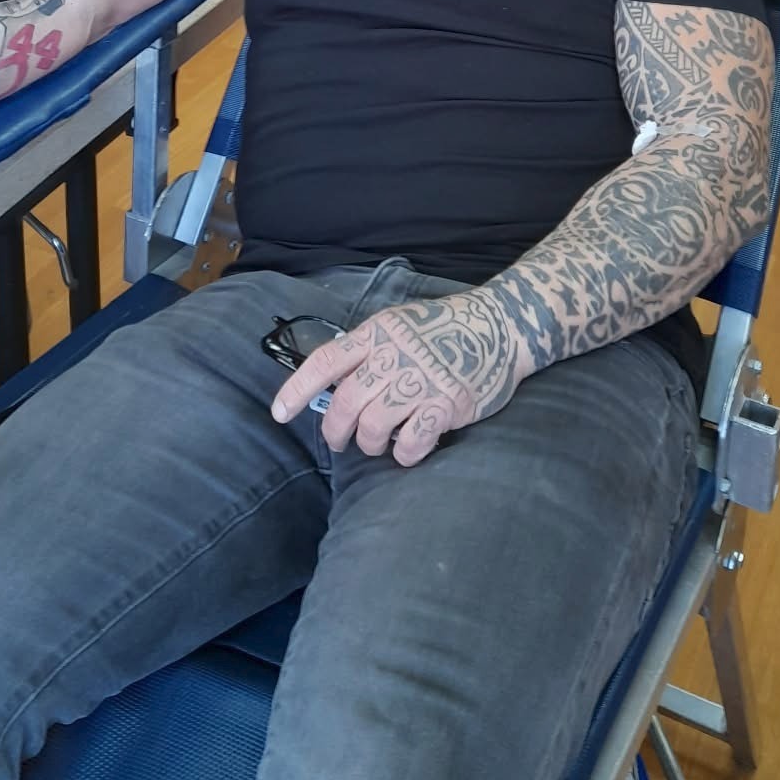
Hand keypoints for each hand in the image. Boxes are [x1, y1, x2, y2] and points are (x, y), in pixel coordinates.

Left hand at [270, 290, 534, 467]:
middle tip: (341, 441)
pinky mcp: (446, 404)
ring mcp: (420, 380)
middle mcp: (392, 355)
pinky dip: (405, 454)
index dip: (297, 389)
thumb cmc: (445, 329)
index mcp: (377, 332)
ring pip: (373, 427)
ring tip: (381, 442)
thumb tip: (336, 386)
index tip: (279, 414)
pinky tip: (409, 450)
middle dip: (336, 431)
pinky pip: (411, 443)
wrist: (500, 326)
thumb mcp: (400, 325)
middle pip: (345, 403)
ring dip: (371, 443)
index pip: (326, 361)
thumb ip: (370, 350)